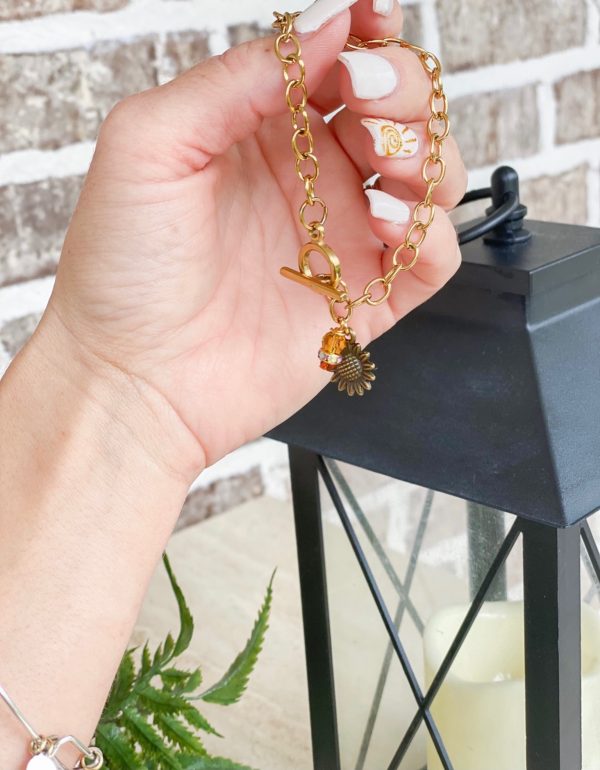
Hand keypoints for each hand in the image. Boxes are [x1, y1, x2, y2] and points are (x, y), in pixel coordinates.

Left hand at [41, 0, 465, 471]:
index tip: (374, 22)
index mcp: (258, 134)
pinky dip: (431, 232)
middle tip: (368, 100)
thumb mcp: (150, 145)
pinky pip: (432, 256)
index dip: (366, 33)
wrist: (133, 381)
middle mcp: (306, 181)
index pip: (335, 64)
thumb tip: (320, 26)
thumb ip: (234, 78)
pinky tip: (387, 226)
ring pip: (429, 176)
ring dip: (425, 155)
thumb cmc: (123, 271)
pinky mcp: (363, 300)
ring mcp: (340, 240)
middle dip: (401, 89)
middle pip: (395, 112)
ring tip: (381, 166)